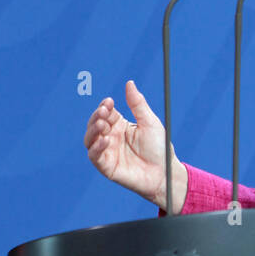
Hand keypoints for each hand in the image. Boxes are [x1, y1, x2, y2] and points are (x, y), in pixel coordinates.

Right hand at [83, 79, 187, 211]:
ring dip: (93, 130)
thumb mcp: (149, 122)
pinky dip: (96, 147)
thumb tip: (129, 82)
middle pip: (95, 124)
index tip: (109, 101)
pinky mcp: (106, 167)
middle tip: (104, 111)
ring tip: (102, 124)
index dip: (105, 106)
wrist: (165, 173)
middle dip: (97, 116)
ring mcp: (107, 152)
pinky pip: (94, 156)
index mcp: (120, 126)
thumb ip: (137, 104)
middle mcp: (111, 137)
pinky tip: (105, 140)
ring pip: (89, 139)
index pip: (106, 113)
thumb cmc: (159, 148)